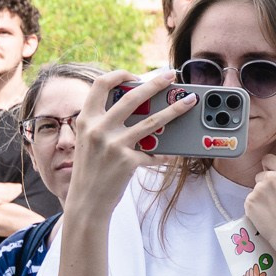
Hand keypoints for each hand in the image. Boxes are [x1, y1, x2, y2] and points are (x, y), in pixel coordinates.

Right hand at [68, 70, 190, 221]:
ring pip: (153, 120)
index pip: (101, 84)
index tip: (134, 74)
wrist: (85, 201)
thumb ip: (104, 122)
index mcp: (86, 119)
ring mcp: (114, 144)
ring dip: (175, 109)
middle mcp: (98, 129)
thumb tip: (138, 105)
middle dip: (156, 83)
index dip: (119, 74)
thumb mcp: (89, 140)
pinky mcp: (128, 161)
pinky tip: (172, 152)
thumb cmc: (90, 169)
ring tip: (189, 101)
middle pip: (133, 96)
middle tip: (171, 76)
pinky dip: (165, 152)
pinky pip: (154, 152)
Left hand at [245, 154, 275, 266]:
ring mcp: (259, 189)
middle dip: (266, 184)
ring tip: (273, 210)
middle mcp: (272, 176)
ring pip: (255, 188)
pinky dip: (256, 208)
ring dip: (261, 197)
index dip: (270, 169)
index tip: (274, 180)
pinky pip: (250, 201)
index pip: (269, 159)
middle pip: (261, 174)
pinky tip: (267, 216)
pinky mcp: (250, 201)